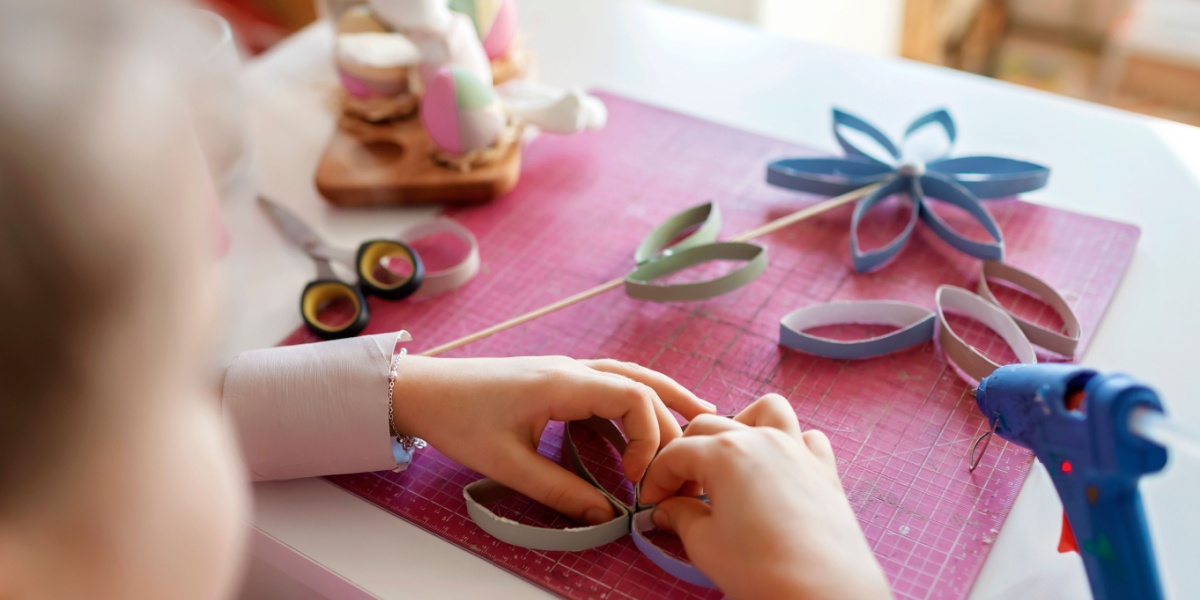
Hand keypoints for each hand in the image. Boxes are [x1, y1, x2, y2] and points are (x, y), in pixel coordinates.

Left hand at [392, 356, 714, 525]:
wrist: (421, 389)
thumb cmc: (458, 420)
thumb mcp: (508, 464)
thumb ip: (560, 493)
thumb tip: (607, 517)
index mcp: (563, 382)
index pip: (633, 396)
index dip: (648, 436)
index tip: (635, 475)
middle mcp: (572, 368)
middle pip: (641, 381)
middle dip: (672, 415)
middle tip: (692, 453)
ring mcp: (565, 370)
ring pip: (629, 376)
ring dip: (663, 397)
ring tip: (698, 417)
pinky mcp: (557, 378)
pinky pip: (610, 382)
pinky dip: (637, 397)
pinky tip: (645, 418)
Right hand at [639, 395, 890, 599]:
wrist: (824, 592)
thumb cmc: (764, 570)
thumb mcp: (704, 544)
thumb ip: (680, 517)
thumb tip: (668, 509)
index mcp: (725, 452)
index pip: (675, 453)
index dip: (656, 479)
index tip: (652, 503)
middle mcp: (762, 439)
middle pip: (709, 427)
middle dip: (687, 455)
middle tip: (680, 493)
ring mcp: (797, 449)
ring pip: (765, 411)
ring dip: (740, 425)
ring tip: (729, 460)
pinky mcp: (824, 468)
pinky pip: (805, 437)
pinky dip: (788, 442)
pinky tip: (775, 471)